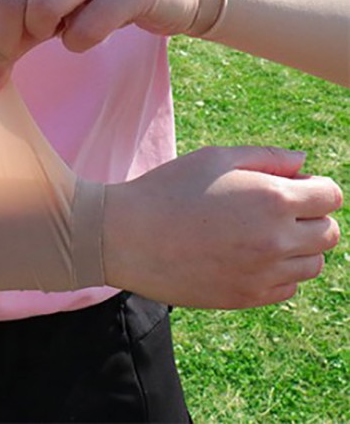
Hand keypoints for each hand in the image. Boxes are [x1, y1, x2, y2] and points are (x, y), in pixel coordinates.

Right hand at [102, 146, 341, 308]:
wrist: (126, 236)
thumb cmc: (167, 188)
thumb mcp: (215, 158)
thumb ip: (267, 157)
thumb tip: (304, 166)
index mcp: (272, 199)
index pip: (330, 196)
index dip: (313, 188)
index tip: (291, 187)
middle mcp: (276, 240)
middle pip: (329, 233)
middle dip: (310, 217)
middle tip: (273, 210)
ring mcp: (262, 275)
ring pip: (312, 264)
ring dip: (297, 247)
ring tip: (257, 233)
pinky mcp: (245, 298)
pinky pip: (286, 288)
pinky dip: (277, 272)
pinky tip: (245, 256)